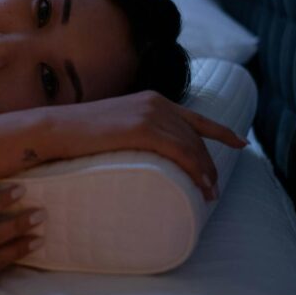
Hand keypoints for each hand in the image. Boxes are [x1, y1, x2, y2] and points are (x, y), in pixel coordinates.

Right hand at [47, 90, 246, 200]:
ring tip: (209, 194)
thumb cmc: (79, 135)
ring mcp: (150, 114)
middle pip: (196, 136)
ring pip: (192, 146)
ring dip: (206, 172)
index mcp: (152, 100)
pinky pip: (180, 151)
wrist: (55, 129)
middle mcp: (157, 103)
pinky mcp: (142, 128)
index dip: (221, 132)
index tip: (240, 144)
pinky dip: (196, 169)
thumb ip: (136, 132)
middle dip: (210, 163)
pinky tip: (202, 185)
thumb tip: (148, 156)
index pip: (196, 118)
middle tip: (213, 189)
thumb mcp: (116, 127)